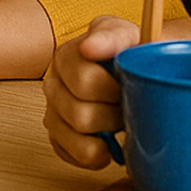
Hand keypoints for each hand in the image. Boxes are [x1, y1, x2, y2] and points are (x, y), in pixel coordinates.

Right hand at [42, 15, 138, 167]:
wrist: (137, 74)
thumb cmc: (132, 55)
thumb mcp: (129, 36)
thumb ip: (111, 36)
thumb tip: (88, 47)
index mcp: (68, 55)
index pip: (83, 82)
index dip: (112, 90)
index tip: (125, 86)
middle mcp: (54, 83)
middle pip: (79, 114)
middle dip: (112, 114)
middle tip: (127, 105)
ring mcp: (54, 111)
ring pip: (76, 138)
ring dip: (106, 135)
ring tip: (119, 121)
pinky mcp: (59, 137)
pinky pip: (74, 154)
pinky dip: (97, 152)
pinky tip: (109, 138)